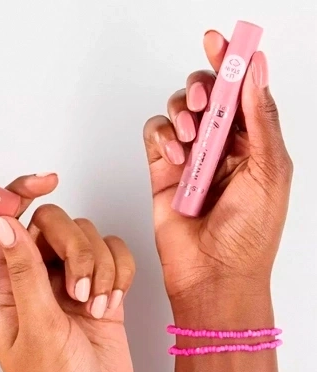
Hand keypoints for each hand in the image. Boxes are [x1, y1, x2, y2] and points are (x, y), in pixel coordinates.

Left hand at [0, 191, 134, 371]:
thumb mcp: (37, 329)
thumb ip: (23, 272)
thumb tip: (4, 221)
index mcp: (3, 288)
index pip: (1, 224)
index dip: (17, 195)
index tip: (45, 181)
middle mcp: (32, 282)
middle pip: (50, 223)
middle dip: (73, 246)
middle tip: (78, 288)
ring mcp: (67, 288)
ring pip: (85, 237)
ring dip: (97, 264)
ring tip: (94, 306)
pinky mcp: (100, 295)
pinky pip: (112, 256)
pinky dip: (118, 272)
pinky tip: (111, 304)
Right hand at [143, 30, 291, 315]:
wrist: (214, 275)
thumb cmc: (249, 236)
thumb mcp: (272, 171)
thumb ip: (261, 118)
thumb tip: (256, 72)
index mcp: (255, 143)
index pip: (243, 91)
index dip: (233, 62)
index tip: (222, 40)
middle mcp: (222, 147)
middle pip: (208, 93)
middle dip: (204, 86)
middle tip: (206, 99)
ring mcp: (190, 160)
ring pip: (179, 111)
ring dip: (183, 113)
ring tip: (191, 139)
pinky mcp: (161, 174)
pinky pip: (154, 137)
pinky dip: (161, 136)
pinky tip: (174, 155)